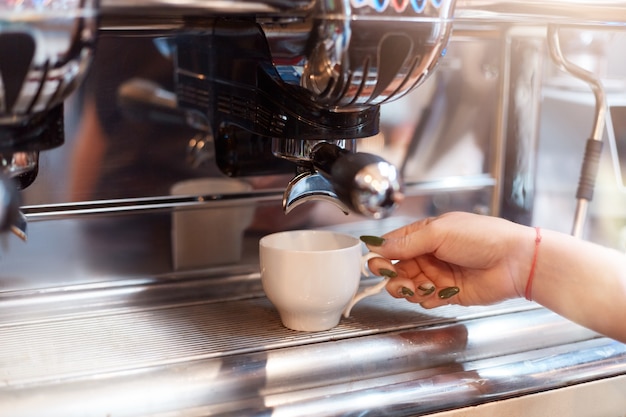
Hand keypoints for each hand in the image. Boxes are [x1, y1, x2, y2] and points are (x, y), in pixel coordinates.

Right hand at [362, 212, 536, 308]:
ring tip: (421, 287)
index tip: (374, 263)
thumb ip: (406, 243)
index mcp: (425, 234)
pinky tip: (436, 293)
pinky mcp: (447, 294)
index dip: (381, 254)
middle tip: (395, 278)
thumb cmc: (482, 238)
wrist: (515, 261)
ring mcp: (437, 275)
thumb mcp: (439, 233)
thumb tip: (378, 246)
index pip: (393, 244)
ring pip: (407, 286)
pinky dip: (425, 299)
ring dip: (408, 289)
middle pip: (396, 268)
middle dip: (392, 275)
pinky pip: (424, 300)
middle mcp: (429, 255)